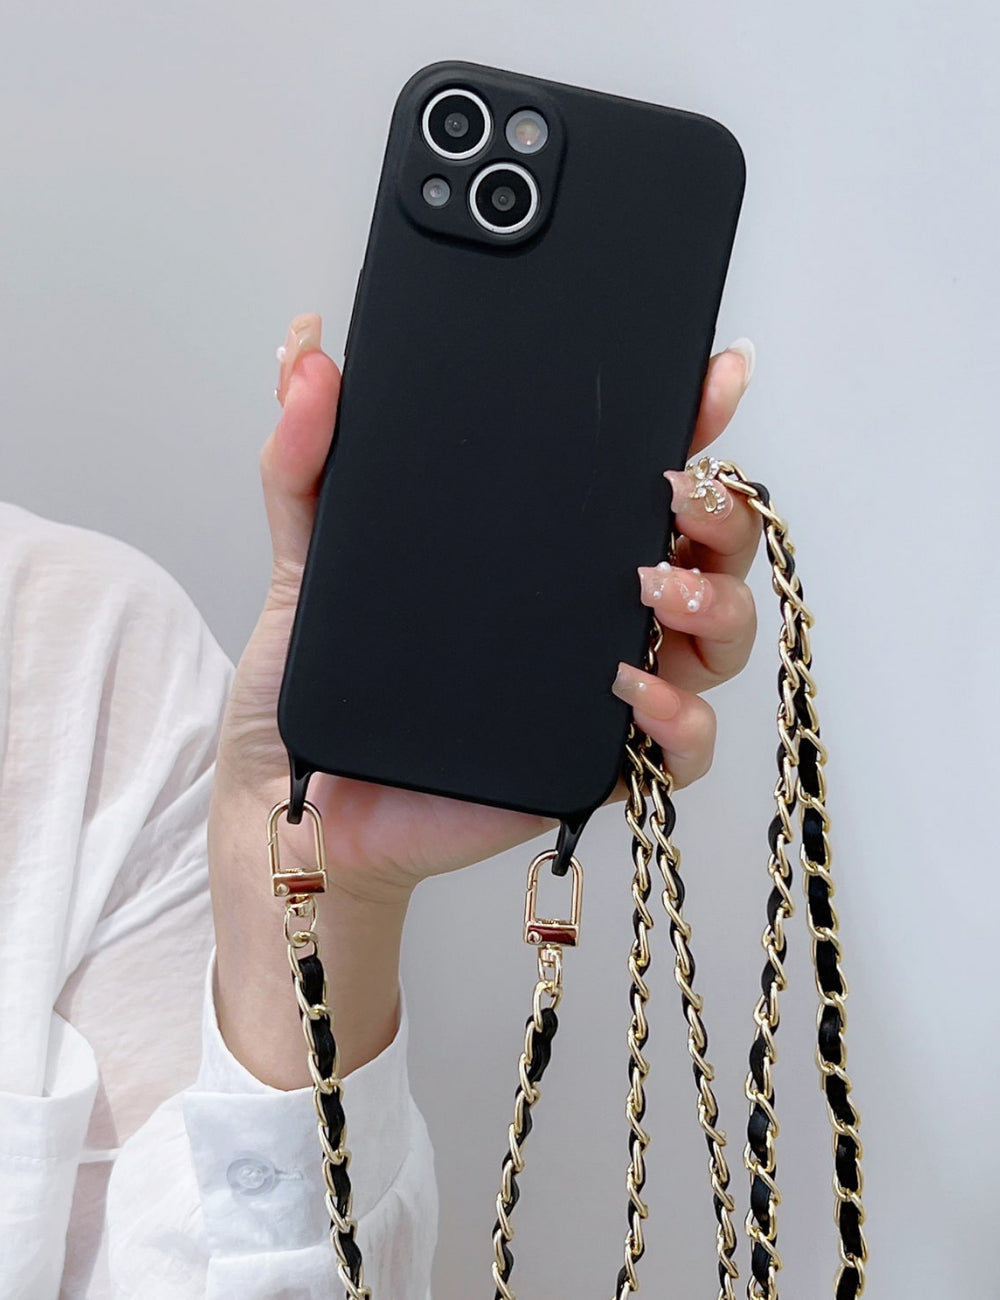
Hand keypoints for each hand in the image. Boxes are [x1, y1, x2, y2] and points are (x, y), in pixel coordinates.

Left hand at [211, 317, 759, 905]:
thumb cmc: (318, 679)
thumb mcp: (308, 553)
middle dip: (724, 510)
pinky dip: (680, 720)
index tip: (709, 376)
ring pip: (721, 639)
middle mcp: (592, 610)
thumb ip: (305, 455)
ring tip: (657, 585)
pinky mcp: (596, 767)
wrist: (299, 799)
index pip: (638, 473)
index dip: (689, 421)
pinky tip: (632, 690)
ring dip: (718, 603)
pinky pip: (681, 750)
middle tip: (680, 491)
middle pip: (710, 548)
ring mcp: (605, 688)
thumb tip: (305, 348)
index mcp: (547, 548)